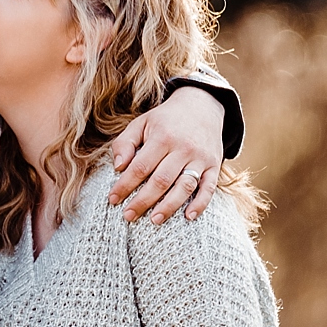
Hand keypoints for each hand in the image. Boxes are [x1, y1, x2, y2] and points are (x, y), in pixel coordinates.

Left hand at [109, 86, 224, 223]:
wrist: (202, 106)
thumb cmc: (165, 120)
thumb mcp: (141, 123)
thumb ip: (125, 143)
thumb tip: (118, 167)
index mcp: (162, 137)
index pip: (140, 166)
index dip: (125, 185)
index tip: (113, 199)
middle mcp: (183, 148)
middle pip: (161, 180)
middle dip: (143, 201)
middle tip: (128, 216)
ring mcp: (200, 158)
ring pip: (184, 186)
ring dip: (169, 206)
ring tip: (154, 220)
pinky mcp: (214, 165)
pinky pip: (209, 187)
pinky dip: (200, 204)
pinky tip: (188, 217)